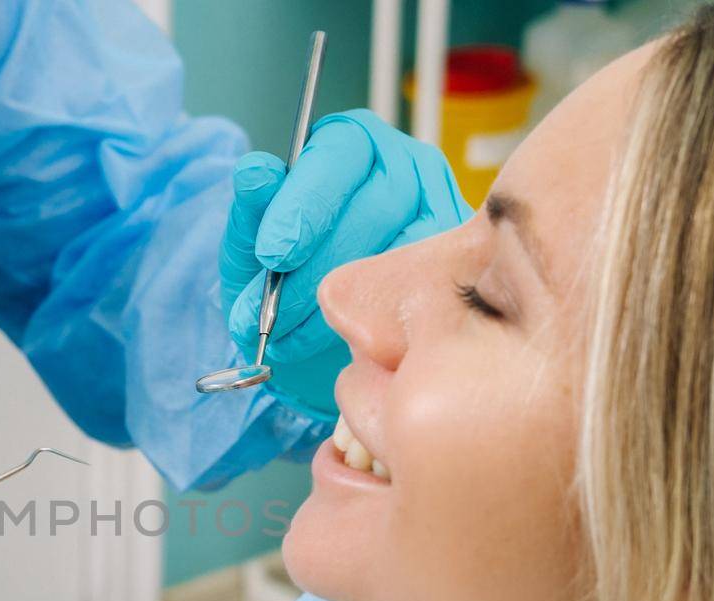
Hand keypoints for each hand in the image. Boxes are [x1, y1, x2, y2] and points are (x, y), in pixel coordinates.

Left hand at [219, 109, 472, 419]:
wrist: (307, 336)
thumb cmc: (282, 276)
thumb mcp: (250, 246)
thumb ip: (252, 209)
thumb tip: (255, 172)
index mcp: (352, 144)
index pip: (341, 150)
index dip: (306, 202)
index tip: (273, 254)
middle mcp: (406, 167)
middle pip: (381, 200)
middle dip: (320, 263)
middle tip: (276, 310)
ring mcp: (441, 214)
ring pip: (410, 247)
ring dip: (346, 299)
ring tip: (294, 337)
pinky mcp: (463, 266)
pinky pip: (435, 288)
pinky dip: (385, 320)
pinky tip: (345, 343)